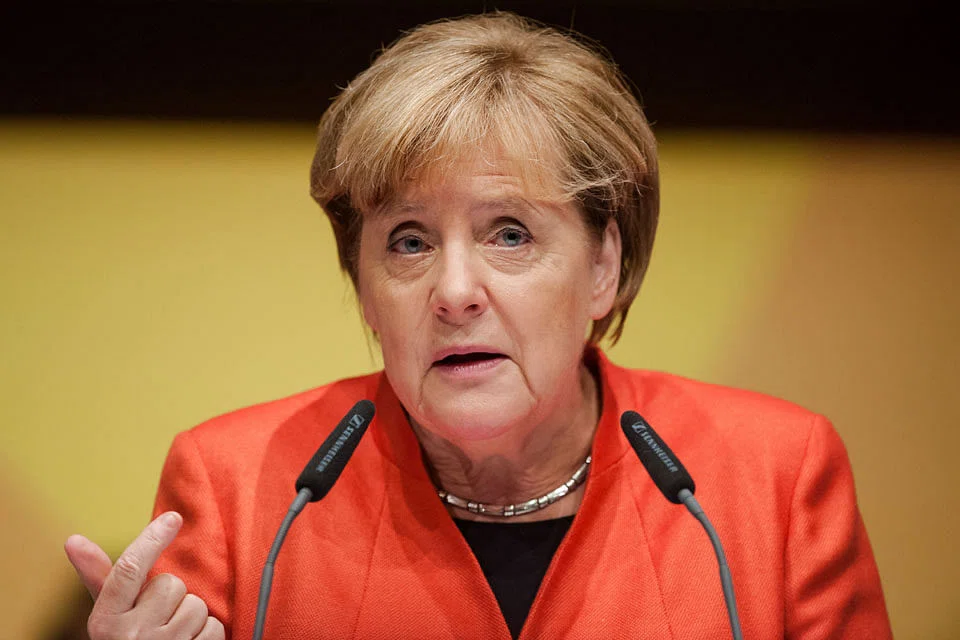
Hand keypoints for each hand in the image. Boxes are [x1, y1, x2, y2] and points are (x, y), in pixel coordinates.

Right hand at [64, 511, 224, 638]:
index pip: (129, 570)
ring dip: (190, 617)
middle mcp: (131, 636)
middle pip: (171, 585)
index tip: (172, 517)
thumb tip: (74, 539)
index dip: (152, 539)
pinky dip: (207, 635)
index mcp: (106, 621)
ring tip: (171, 636)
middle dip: (170, 598)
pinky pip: (215, 626)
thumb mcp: (109, 616)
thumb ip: (100, 577)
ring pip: (196, 604)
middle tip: (156, 620)